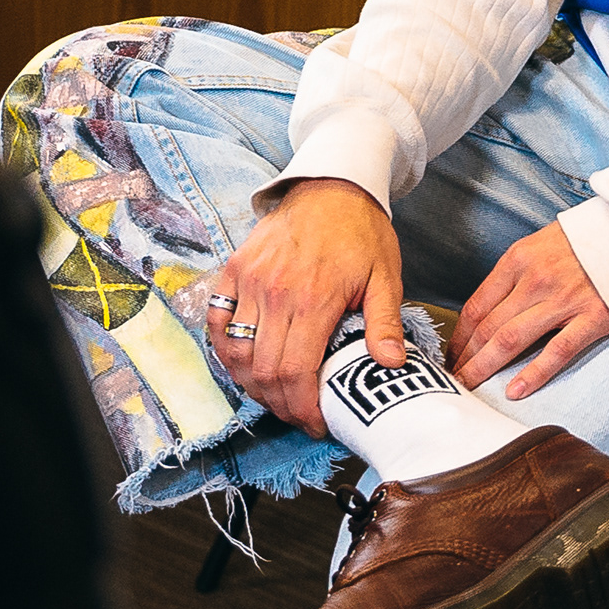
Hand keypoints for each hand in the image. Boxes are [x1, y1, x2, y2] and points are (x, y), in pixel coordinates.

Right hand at [205, 177, 402, 429]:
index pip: (295, 373)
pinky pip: (217, 321)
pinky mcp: (234, 270)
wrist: (332, 185)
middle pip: (263, 371)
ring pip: (237, 352)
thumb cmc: (362, 232)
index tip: (316, 423)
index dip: (302, 409)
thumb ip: (385, 323)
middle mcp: (275, 293)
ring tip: (277, 395)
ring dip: (252, 383)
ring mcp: (249, 281)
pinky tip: (245, 365)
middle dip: (281, 405)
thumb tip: (391, 365)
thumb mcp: (386, 276)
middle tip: (299, 415)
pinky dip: (226, 350)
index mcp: (314, 300)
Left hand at [454, 220, 608, 399]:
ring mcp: (564, 300)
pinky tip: (514, 392)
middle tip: (453, 381)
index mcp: (519, 260)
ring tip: (470, 388)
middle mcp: (535, 280)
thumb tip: (490, 311)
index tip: (451, 356)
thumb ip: (516, 274)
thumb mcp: (541, 244)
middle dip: (465, 359)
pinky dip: (533, 374)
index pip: (476, 306)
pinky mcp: (592, 317)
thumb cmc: (588, 239)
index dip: (459, 338)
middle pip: (487, 328)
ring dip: (485, 368)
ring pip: (510, 341)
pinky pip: (557, 351)